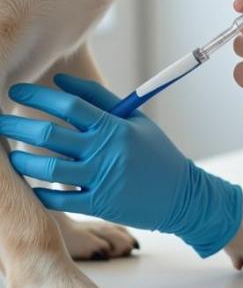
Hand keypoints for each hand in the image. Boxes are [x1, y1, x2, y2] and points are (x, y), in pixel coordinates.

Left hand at [0, 74, 242, 257]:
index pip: (71, 105)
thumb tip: (66, 84)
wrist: (180, 194)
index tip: (17, 90)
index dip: (40, 96)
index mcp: (115, 126)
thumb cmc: (156, 152)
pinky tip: (26, 184)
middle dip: (17, 126)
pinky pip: (57, 198)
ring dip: (22, 160)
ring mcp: (99, 179)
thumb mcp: (136, 121)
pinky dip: (38, 192)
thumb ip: (104, 103)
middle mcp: (105, 151)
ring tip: (7, 154)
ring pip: (47, 169)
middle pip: (50, 135)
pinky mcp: (96, 204)